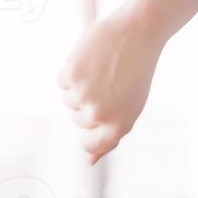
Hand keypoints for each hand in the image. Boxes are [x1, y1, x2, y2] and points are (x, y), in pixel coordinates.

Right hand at [57, 11, 164, 165]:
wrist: (137, 35)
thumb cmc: (136, 74)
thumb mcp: (130, 109)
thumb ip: (109, 136)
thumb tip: (88, 163)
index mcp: (119, 127)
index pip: (90, 145)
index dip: (88, 134)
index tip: (93, 121)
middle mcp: (100, 116)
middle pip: (77, 120)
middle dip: (88, 104)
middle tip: (109, 85)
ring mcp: (84, 96)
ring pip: (68, 101)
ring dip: (79, 87)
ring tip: (101, 72)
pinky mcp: (71, 75)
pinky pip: (61, 82)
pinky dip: (71, 71)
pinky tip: (90, 61)